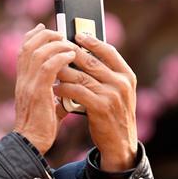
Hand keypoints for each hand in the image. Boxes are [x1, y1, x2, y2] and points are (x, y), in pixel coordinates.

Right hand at [13, 24, 77, 153]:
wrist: (31, 144)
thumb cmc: (41, 127)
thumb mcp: (46, 103)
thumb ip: (54, 91)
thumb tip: (69, 86)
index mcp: (23, 80)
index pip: (23, 50)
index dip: (32, 35)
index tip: (43, 27)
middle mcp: (22, 79)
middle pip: (29, 45)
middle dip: (45, 35)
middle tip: (61, 33)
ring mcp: (28, 85)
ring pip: (38, 52)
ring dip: (55, 44)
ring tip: (69, 44)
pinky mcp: (37, 92)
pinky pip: (47, 67)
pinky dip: (60, 57)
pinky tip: (71, 56)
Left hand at [54, 34, 137, 170]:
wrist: (120, 143)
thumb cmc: (114, 114)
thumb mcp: (118, 92)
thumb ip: (107, 74)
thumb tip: (85, 53)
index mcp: (127, 75)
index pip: (109, 51)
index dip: (92, 41)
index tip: (77, 35)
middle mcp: (122, 83)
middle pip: (92, 61)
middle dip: (71, 54)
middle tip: (56, 49)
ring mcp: (112, 95)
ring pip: (81, 76)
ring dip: (63, 71)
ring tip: (50, 68)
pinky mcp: (101, 107)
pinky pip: (77, 91)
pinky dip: (64, 88)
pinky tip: (55, 87)